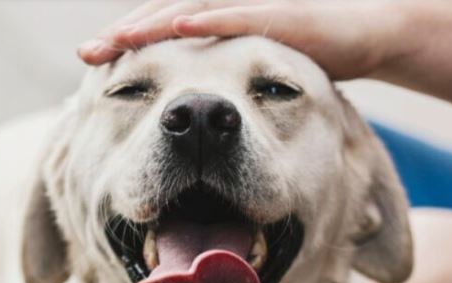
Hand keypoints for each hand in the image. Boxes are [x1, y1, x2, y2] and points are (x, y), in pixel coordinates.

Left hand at [77, 0, 397, 79]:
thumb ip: (221, 80)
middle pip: (165, 17)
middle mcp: (228, 11)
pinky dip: (208, 19)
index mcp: (217, 25)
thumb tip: (191, 103)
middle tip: (87, 54)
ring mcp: (253, 8)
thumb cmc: (306, 56)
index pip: (163, 31)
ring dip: (153, 23)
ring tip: (117, 40)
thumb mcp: (255, 73)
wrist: (365, 38)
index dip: (127, 44)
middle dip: (125, 35)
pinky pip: (238, 15)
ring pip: (192, 10)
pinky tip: (178, 25)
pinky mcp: (281, 15)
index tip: (92, 63)